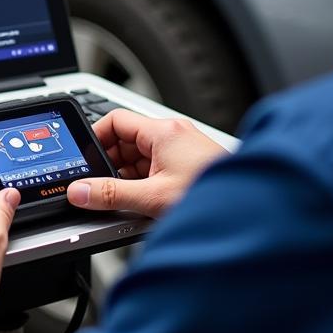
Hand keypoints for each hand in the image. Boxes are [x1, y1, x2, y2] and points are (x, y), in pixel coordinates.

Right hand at [67, 110, 225, 218]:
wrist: (251, 212)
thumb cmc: (214, 198)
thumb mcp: (154, 198)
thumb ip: (112, 195)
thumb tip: (81, 191)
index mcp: (163, 131)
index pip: (115, 121)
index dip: (94, 138)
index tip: (83, 160)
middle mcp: (173, 136)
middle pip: (125, 142)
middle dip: (110, 166)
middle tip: (98, 189)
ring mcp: (181, 152)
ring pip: (139, 159)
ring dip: (127, 179)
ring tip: (123, 202)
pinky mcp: (188, 168)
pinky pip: (154, 170)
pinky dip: (142, 186)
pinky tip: (142, 206)